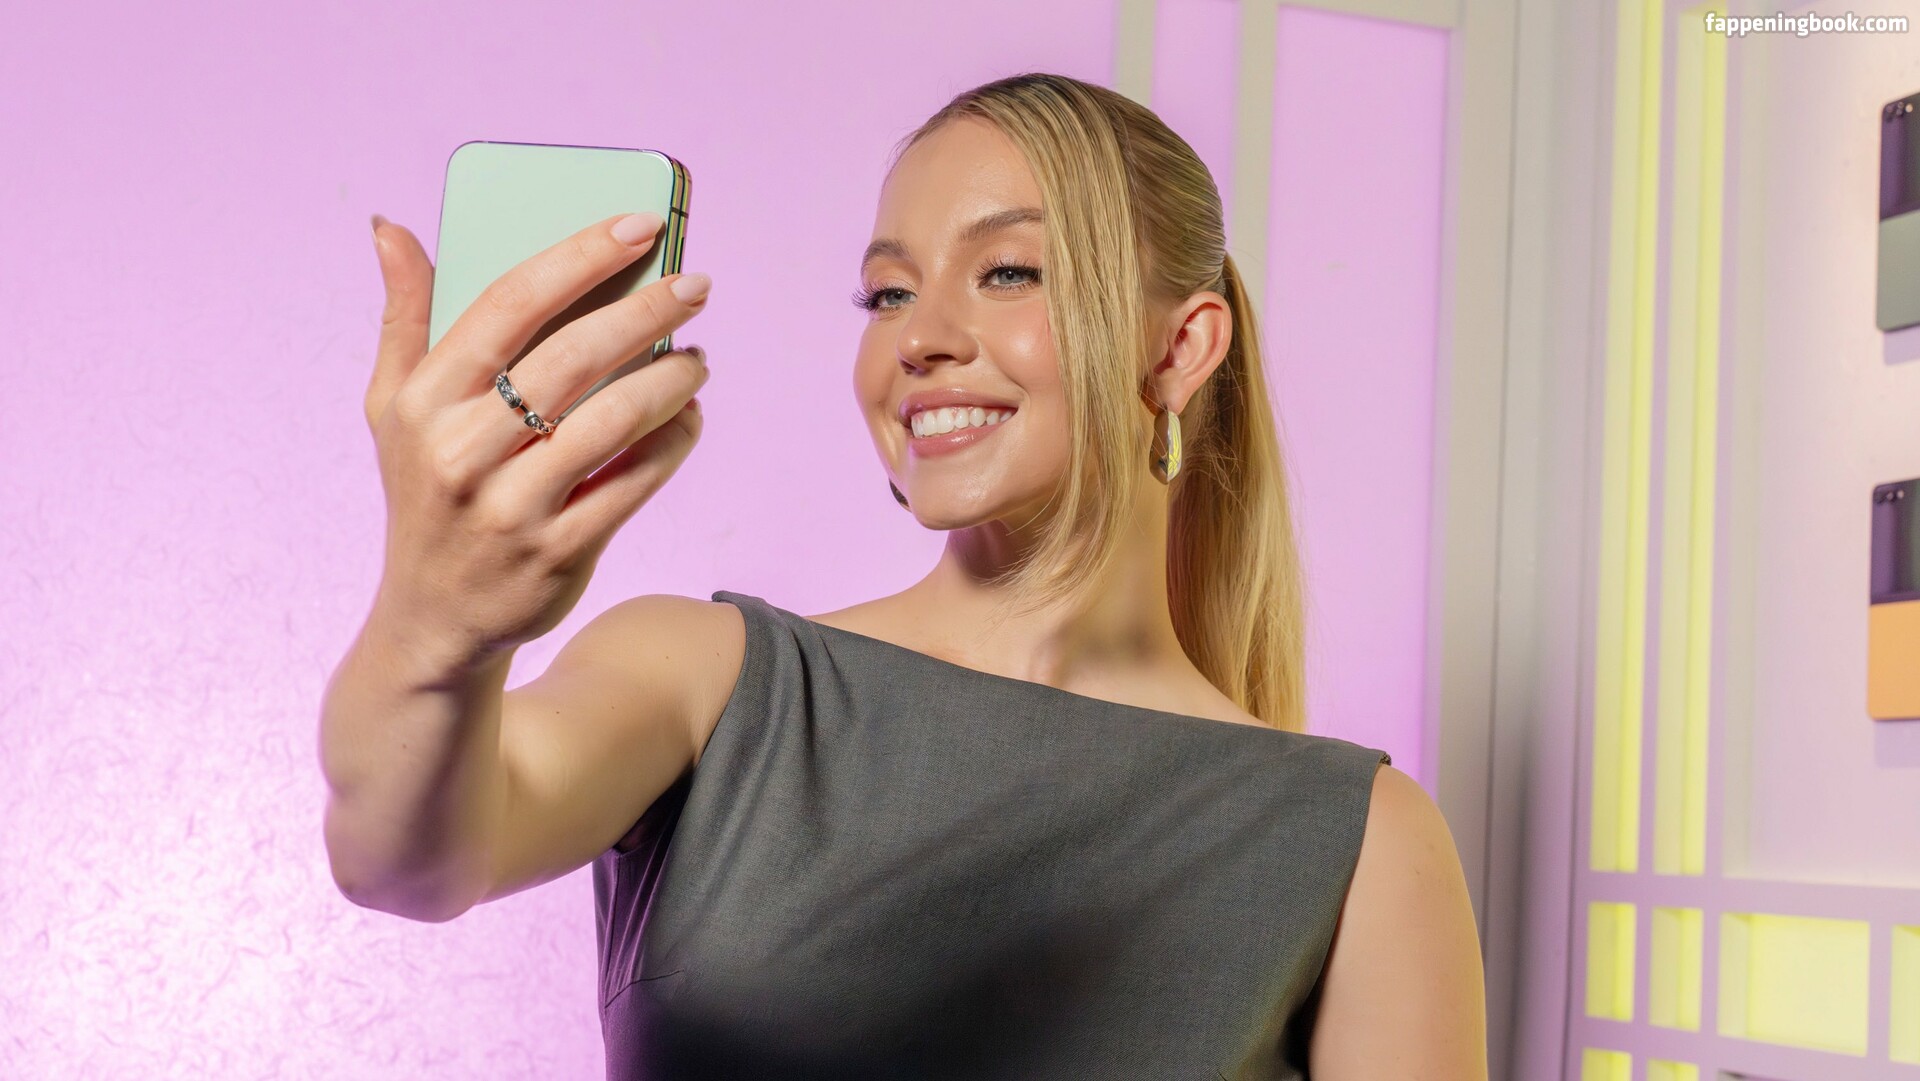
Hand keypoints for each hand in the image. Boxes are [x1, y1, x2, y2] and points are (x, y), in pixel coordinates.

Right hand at [360, 211, 712, 667]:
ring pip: (612, 421)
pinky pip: (633, 483)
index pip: (508, 305)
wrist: (434, 620)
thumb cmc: (424, 493)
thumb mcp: (393, 410)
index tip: (639, 225)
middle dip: (644, 311)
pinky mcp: (557, 554)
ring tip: (698, 357)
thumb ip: (404, 317)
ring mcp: (510, 508)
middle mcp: (461, 452)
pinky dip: (672, 443)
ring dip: (670, 380)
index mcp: (423, 402)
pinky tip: (691, 417)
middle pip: (571, 357)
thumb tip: (392, 228)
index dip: (579, 256)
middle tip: (695, 284)